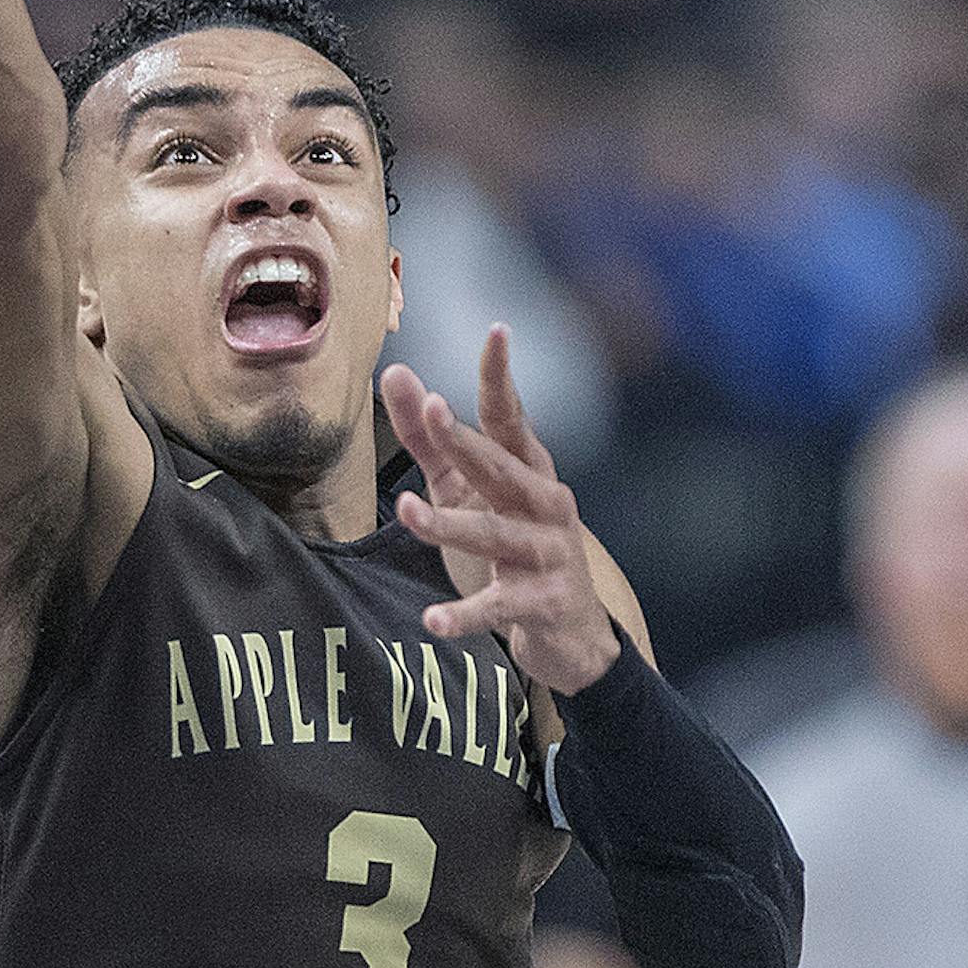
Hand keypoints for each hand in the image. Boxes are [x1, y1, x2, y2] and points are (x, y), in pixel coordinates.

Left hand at [380, 328, 619, 697]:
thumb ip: (430, 439)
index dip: (501, 377)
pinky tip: (431, 620)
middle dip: (468, 440)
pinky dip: (464, 615)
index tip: (497, 332)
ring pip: (495, 534)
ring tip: (407, 511)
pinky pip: (498, 607)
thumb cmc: (517, 551)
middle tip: (435, 408)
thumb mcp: (470, 492)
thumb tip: (394, 373)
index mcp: (529, 471)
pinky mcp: (544, 603)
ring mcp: (550, 555)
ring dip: (449, 524)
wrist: (573, 635)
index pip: (512, 417)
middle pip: (502, 467)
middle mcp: (546, 505)